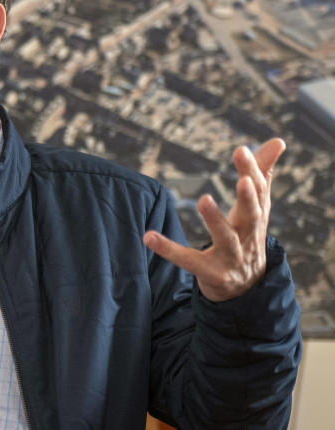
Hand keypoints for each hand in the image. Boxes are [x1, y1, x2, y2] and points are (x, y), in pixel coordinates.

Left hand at [143, 138, 284, 301]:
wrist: (246, 289)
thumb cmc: (247, 237)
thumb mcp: (254, 208)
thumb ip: (262, 174)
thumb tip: (279, 140)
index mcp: (256, 218)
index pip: (259, 192)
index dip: (252, 172)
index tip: (241, 150)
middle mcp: (248, 237)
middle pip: (251, 215)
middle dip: (248, 197)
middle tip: (243, 180)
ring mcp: (230, 257)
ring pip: (225, 238)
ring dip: (215, 220)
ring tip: (203, 199)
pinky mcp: (210, 273)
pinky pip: (188, 261)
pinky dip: (169, 250)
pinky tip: (149, 237)